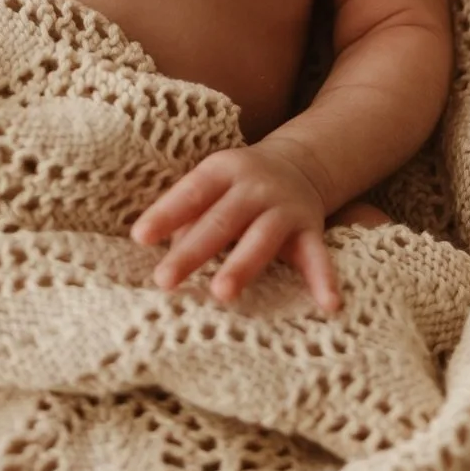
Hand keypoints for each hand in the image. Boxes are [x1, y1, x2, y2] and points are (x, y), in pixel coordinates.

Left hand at [131, 145, 340, 312]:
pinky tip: (329, 306)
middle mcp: (254, 187)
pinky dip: (324, 281)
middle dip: (192, 252)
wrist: (300, 164)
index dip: (165, 213)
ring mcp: (284, 208)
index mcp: (222, 170)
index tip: (140, 237)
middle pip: (220, 221)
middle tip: (164, 280)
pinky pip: (317, 257)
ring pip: (262, 239)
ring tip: (222, 293)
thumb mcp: (211, 186)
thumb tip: (160, 255)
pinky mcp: (310, 230)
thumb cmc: (235, 187)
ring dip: (242, 265)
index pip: (190, 193)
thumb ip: (187, 217)